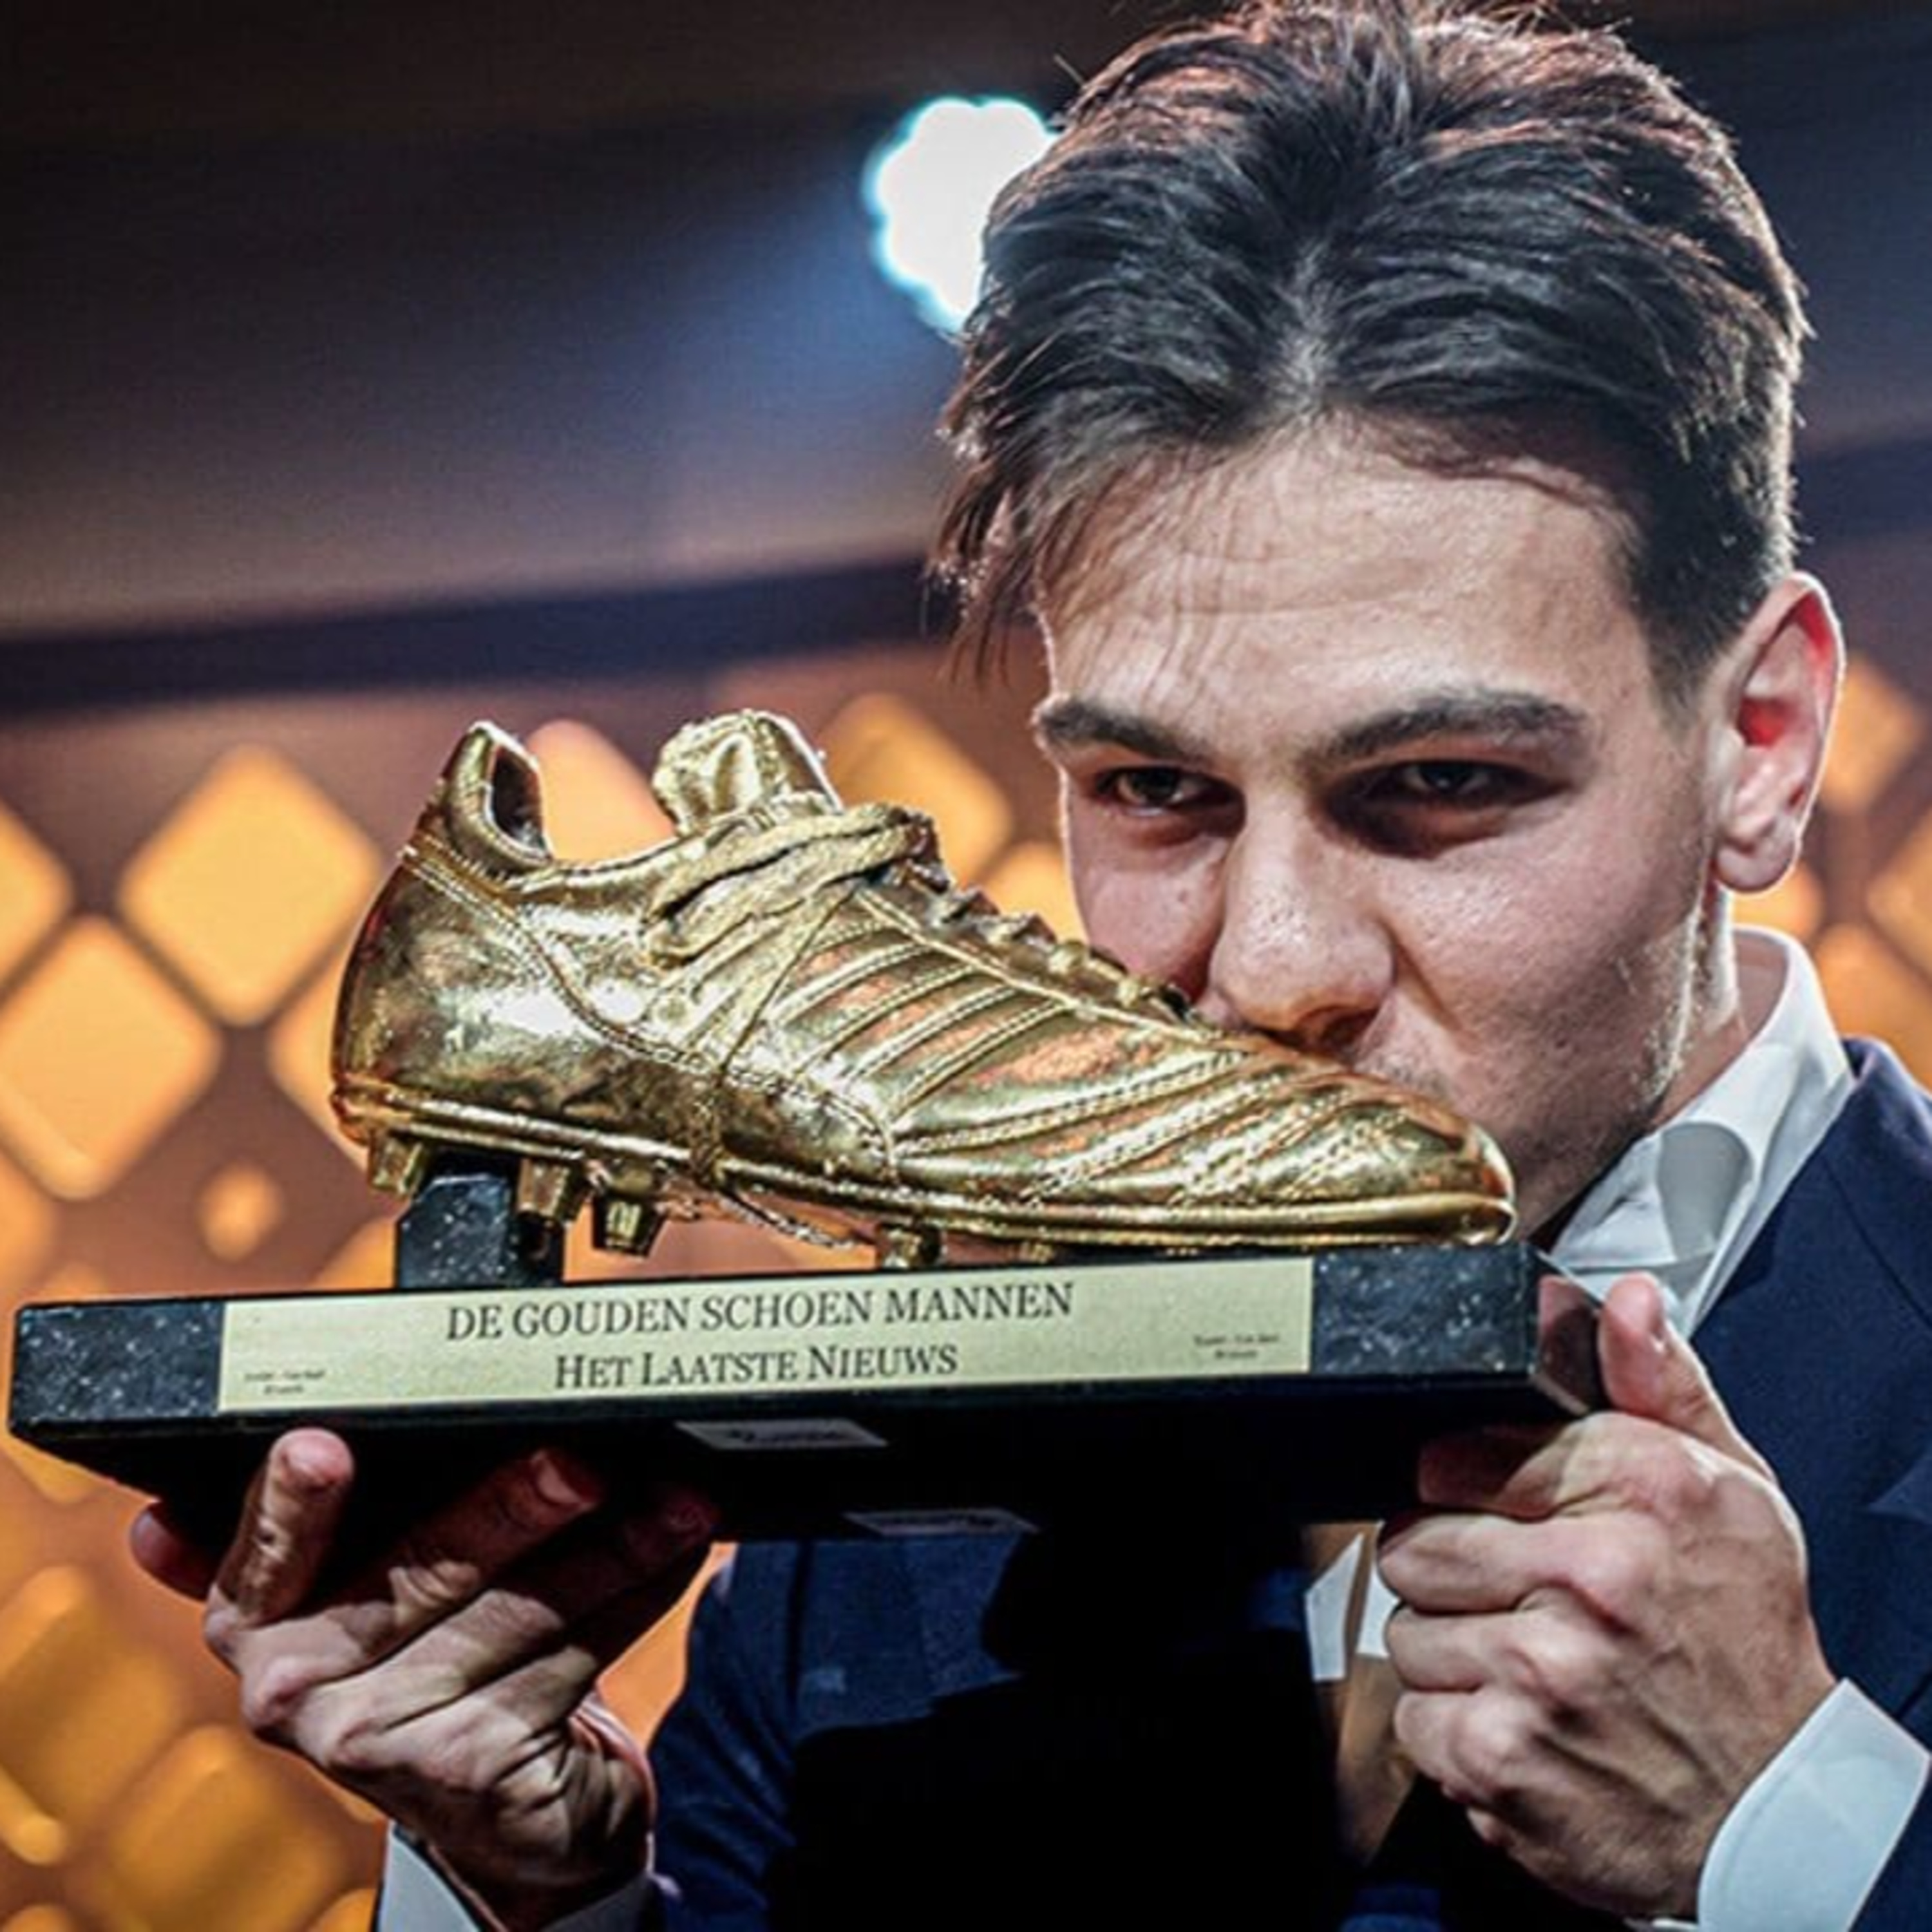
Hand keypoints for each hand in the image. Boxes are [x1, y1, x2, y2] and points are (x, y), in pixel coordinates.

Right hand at [129, 1430, 717, 1931]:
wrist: (506, 1805)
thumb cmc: (445, 1654)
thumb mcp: (386, 1583)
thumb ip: (373, 1508)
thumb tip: (427, 1409)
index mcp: (253, 1616)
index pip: (270, 1543)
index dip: (293, 1500)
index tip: (321, 1448)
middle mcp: (291, 1686)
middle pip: (421, 1564)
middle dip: (515, 1503)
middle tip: (586, 1462)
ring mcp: (375, 1739)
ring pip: (517, 1608)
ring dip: (614, 1545)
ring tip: (676, 1498)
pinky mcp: (469, 1768)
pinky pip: (572, 1656)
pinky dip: (637, 1594)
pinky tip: (674, 1552)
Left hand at [1377, 1274, 1834, 1917]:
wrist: (1774, 1805)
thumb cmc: (1742, 1640)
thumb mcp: (1731, 1491)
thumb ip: (1659, 1385)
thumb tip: (1626, 1299)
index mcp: (1641, 1491)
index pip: (1458, 1448)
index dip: (1463, 1484)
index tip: (1495, 1511)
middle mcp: (1589, 1574)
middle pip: (1411, 1538)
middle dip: (1447, 1569)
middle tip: (1512, 1596)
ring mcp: (1540, 1669)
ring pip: (1405, 1630)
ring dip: (1451, 1653)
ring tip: (1527, 1664)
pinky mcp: (1501, 1756)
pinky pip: (1411, 1716)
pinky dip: (1453, 1729)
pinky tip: (1519, 1723)